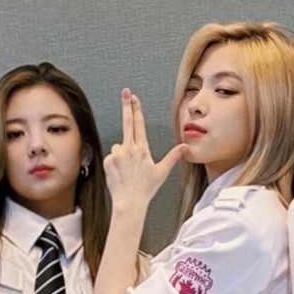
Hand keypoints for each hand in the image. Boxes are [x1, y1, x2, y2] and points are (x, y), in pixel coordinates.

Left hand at [103, 89, 186, 211]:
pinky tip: (120, 172)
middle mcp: (129, 149)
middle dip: (127, 105)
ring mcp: (117, 154)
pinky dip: (115, 161)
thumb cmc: (146, 188)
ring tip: (128, 169)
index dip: (136, 109)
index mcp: (143, 149)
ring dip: (122, 152)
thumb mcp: (162, 172)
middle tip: (125, 91)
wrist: (129, 202)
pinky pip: (111, 156)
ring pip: (119, 146)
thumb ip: (173, 157)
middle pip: (127, 122)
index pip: (139, 124)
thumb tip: (185, 147)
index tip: (134, 98)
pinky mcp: (108, 161)